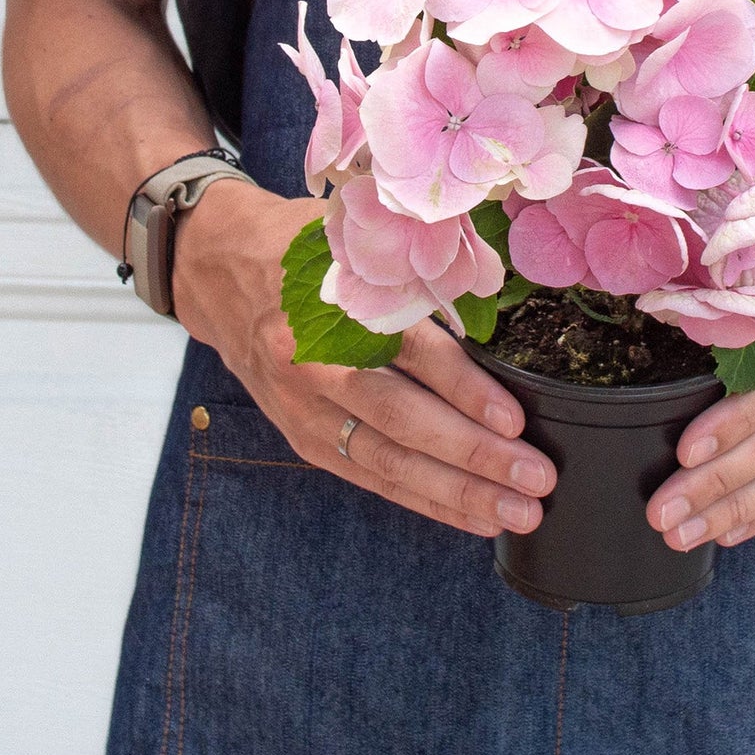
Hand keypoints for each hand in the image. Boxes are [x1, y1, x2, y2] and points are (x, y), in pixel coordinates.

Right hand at [171, 177, 555, 536]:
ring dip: (457, 493)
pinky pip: (371, 477)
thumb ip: (415, 269)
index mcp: (332, 303)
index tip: (514, 419)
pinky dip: (425, 500)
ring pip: (388, 461)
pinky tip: (473, 517)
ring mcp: (304, 408)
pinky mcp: (303, 437)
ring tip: (516, 512)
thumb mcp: (355, 236)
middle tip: (535, 477)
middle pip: (401, 420)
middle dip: (473, 456)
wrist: (219, 267)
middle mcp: (312, 362)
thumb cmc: (303, 246)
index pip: (410, 353)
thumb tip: (496, 308)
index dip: (465, 389)